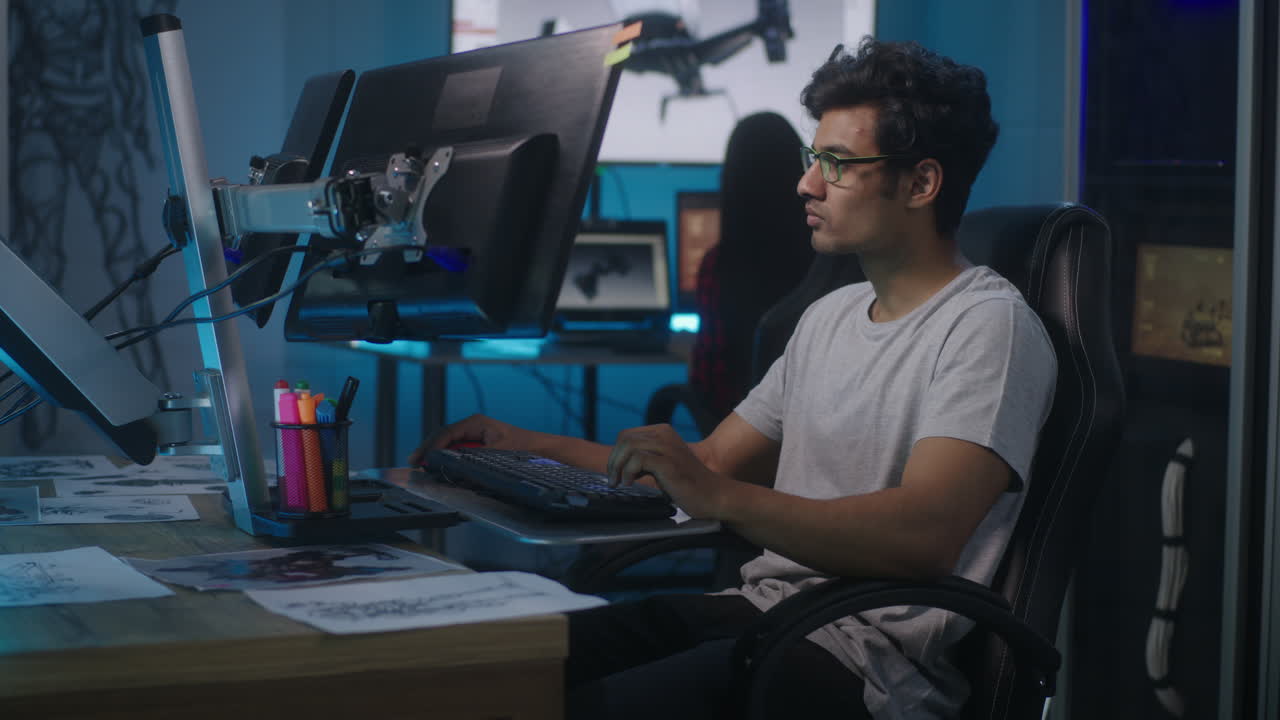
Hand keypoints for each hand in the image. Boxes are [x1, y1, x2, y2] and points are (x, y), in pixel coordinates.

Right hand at [407, 414, 535, 466]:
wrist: (539, 449)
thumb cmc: (523, 447)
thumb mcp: (498, 452)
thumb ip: (476, 459)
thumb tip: (456, 467)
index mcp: (475, 423)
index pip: (447, 432)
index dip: (432, 445)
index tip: (422, 457)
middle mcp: (472, 427)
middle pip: (443, 437)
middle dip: (428, 449)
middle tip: (414, 462)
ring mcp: (473, 436)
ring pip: (447, 444)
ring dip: (435, 454)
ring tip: (421, 465)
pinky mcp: (476, 446)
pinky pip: (456, 451)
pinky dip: (446, 458)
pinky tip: (437, 466)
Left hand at [606, 424, 731, 518]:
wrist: (712, 496)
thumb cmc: (686, 484)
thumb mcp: (662, 464)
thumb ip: (645, 458)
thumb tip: (619, 463)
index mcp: (663, 432)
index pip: (627, 435)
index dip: (616, 454)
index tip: (615, 472)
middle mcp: (665, 435)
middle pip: (624, 439)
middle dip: (614, 460)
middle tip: (613, 480)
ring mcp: (667, 447)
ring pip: (628, 446)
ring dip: (618, 466)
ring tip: (621, 483)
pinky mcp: (669, 462)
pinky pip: (638, 459)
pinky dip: (629, 472)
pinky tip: (631, 484)